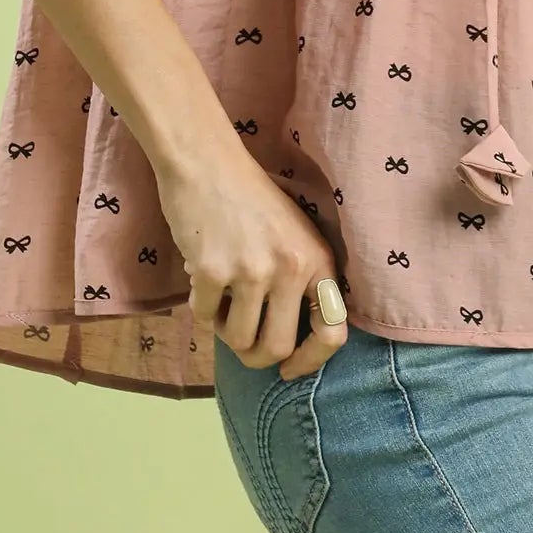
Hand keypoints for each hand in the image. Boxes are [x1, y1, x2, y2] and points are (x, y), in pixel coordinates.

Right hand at [154, 146, 348, 380]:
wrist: (206, 161)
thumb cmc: (251, 199)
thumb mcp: (294, 234)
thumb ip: (300, 281)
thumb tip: (289, 348)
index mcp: (318, 258)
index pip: (332, 332)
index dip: (310, 361)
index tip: (288, 370)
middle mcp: (291, 267)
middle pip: (277, 348)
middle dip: (255, 356)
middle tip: (242, 343)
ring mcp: (252, 270)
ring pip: (238, 340)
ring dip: (224, 330)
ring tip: (221, 298)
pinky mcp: (213, 270)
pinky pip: (204, 317)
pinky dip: (200, 306)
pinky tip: (201, 275)